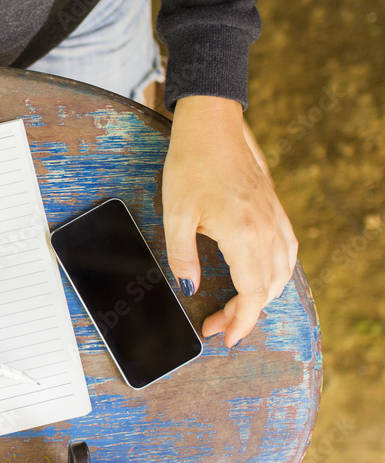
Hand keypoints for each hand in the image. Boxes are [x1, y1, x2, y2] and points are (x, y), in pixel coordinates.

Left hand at [162, 96, 297, 347]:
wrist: (212, 125)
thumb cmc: (190, 165)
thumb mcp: (175, 215)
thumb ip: (182, 257)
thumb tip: (191, 288)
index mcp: (243, 234)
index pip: (252, 293)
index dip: (241, 321)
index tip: (225, 337)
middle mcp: (267, 229)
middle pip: (268, 288)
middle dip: (245, 314)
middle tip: (218, 326)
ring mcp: (275, 217)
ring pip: (283, 271)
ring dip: (263, 296)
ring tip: (236, 308)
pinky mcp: (275, 208)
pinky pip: (288, 250)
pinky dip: (277, 273)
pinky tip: (262, 277)